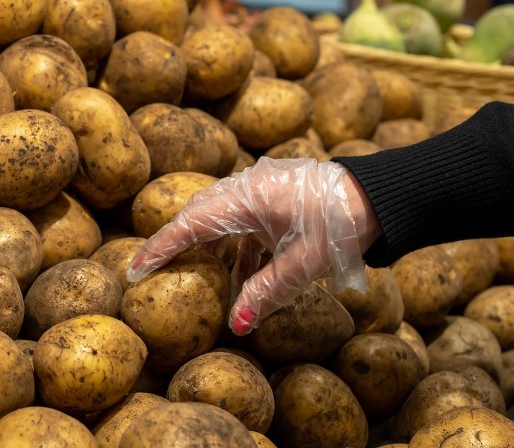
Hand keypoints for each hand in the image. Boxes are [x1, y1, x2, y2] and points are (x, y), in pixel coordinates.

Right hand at [127, 158, 381, 335]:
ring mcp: (261, 189)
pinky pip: (243, 220)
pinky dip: (236, 247)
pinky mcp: (276, 197)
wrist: (379, 198)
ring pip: (220, 216)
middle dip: (175, 243)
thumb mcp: (302, 265)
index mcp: (245, 198)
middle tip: (152, 271)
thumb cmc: (341, 226)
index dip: (159, 249)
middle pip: (197, 214)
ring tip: (197, 279)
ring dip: (208, 246)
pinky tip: (242, 277)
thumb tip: (237, 325)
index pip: (188, 225)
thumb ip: (265, 293)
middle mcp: (247, 188)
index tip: (134, 270)